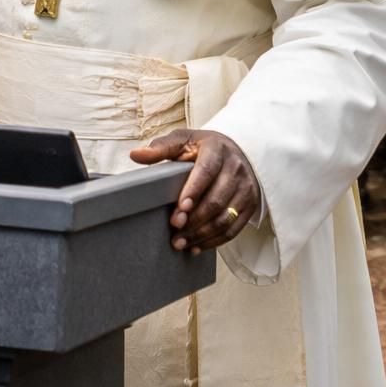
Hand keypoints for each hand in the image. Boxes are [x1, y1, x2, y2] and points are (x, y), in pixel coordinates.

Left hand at [130, 128, 260, 252]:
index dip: (193, 191)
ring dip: (202, 234)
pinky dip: (215, 241)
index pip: (206, 171)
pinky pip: (234, 228)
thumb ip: (160, 148)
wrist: (236, 151)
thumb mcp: (183, 140)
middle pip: (216, 199)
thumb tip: (135, 155)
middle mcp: (235, 168)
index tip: (179, 209)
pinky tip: (197, 246)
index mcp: (217, 149)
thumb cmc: (203, 147)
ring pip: (226, 217)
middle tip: (175, 230)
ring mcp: (246, 187)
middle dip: (195, 219)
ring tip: (181, 242)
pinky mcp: (250, 204)